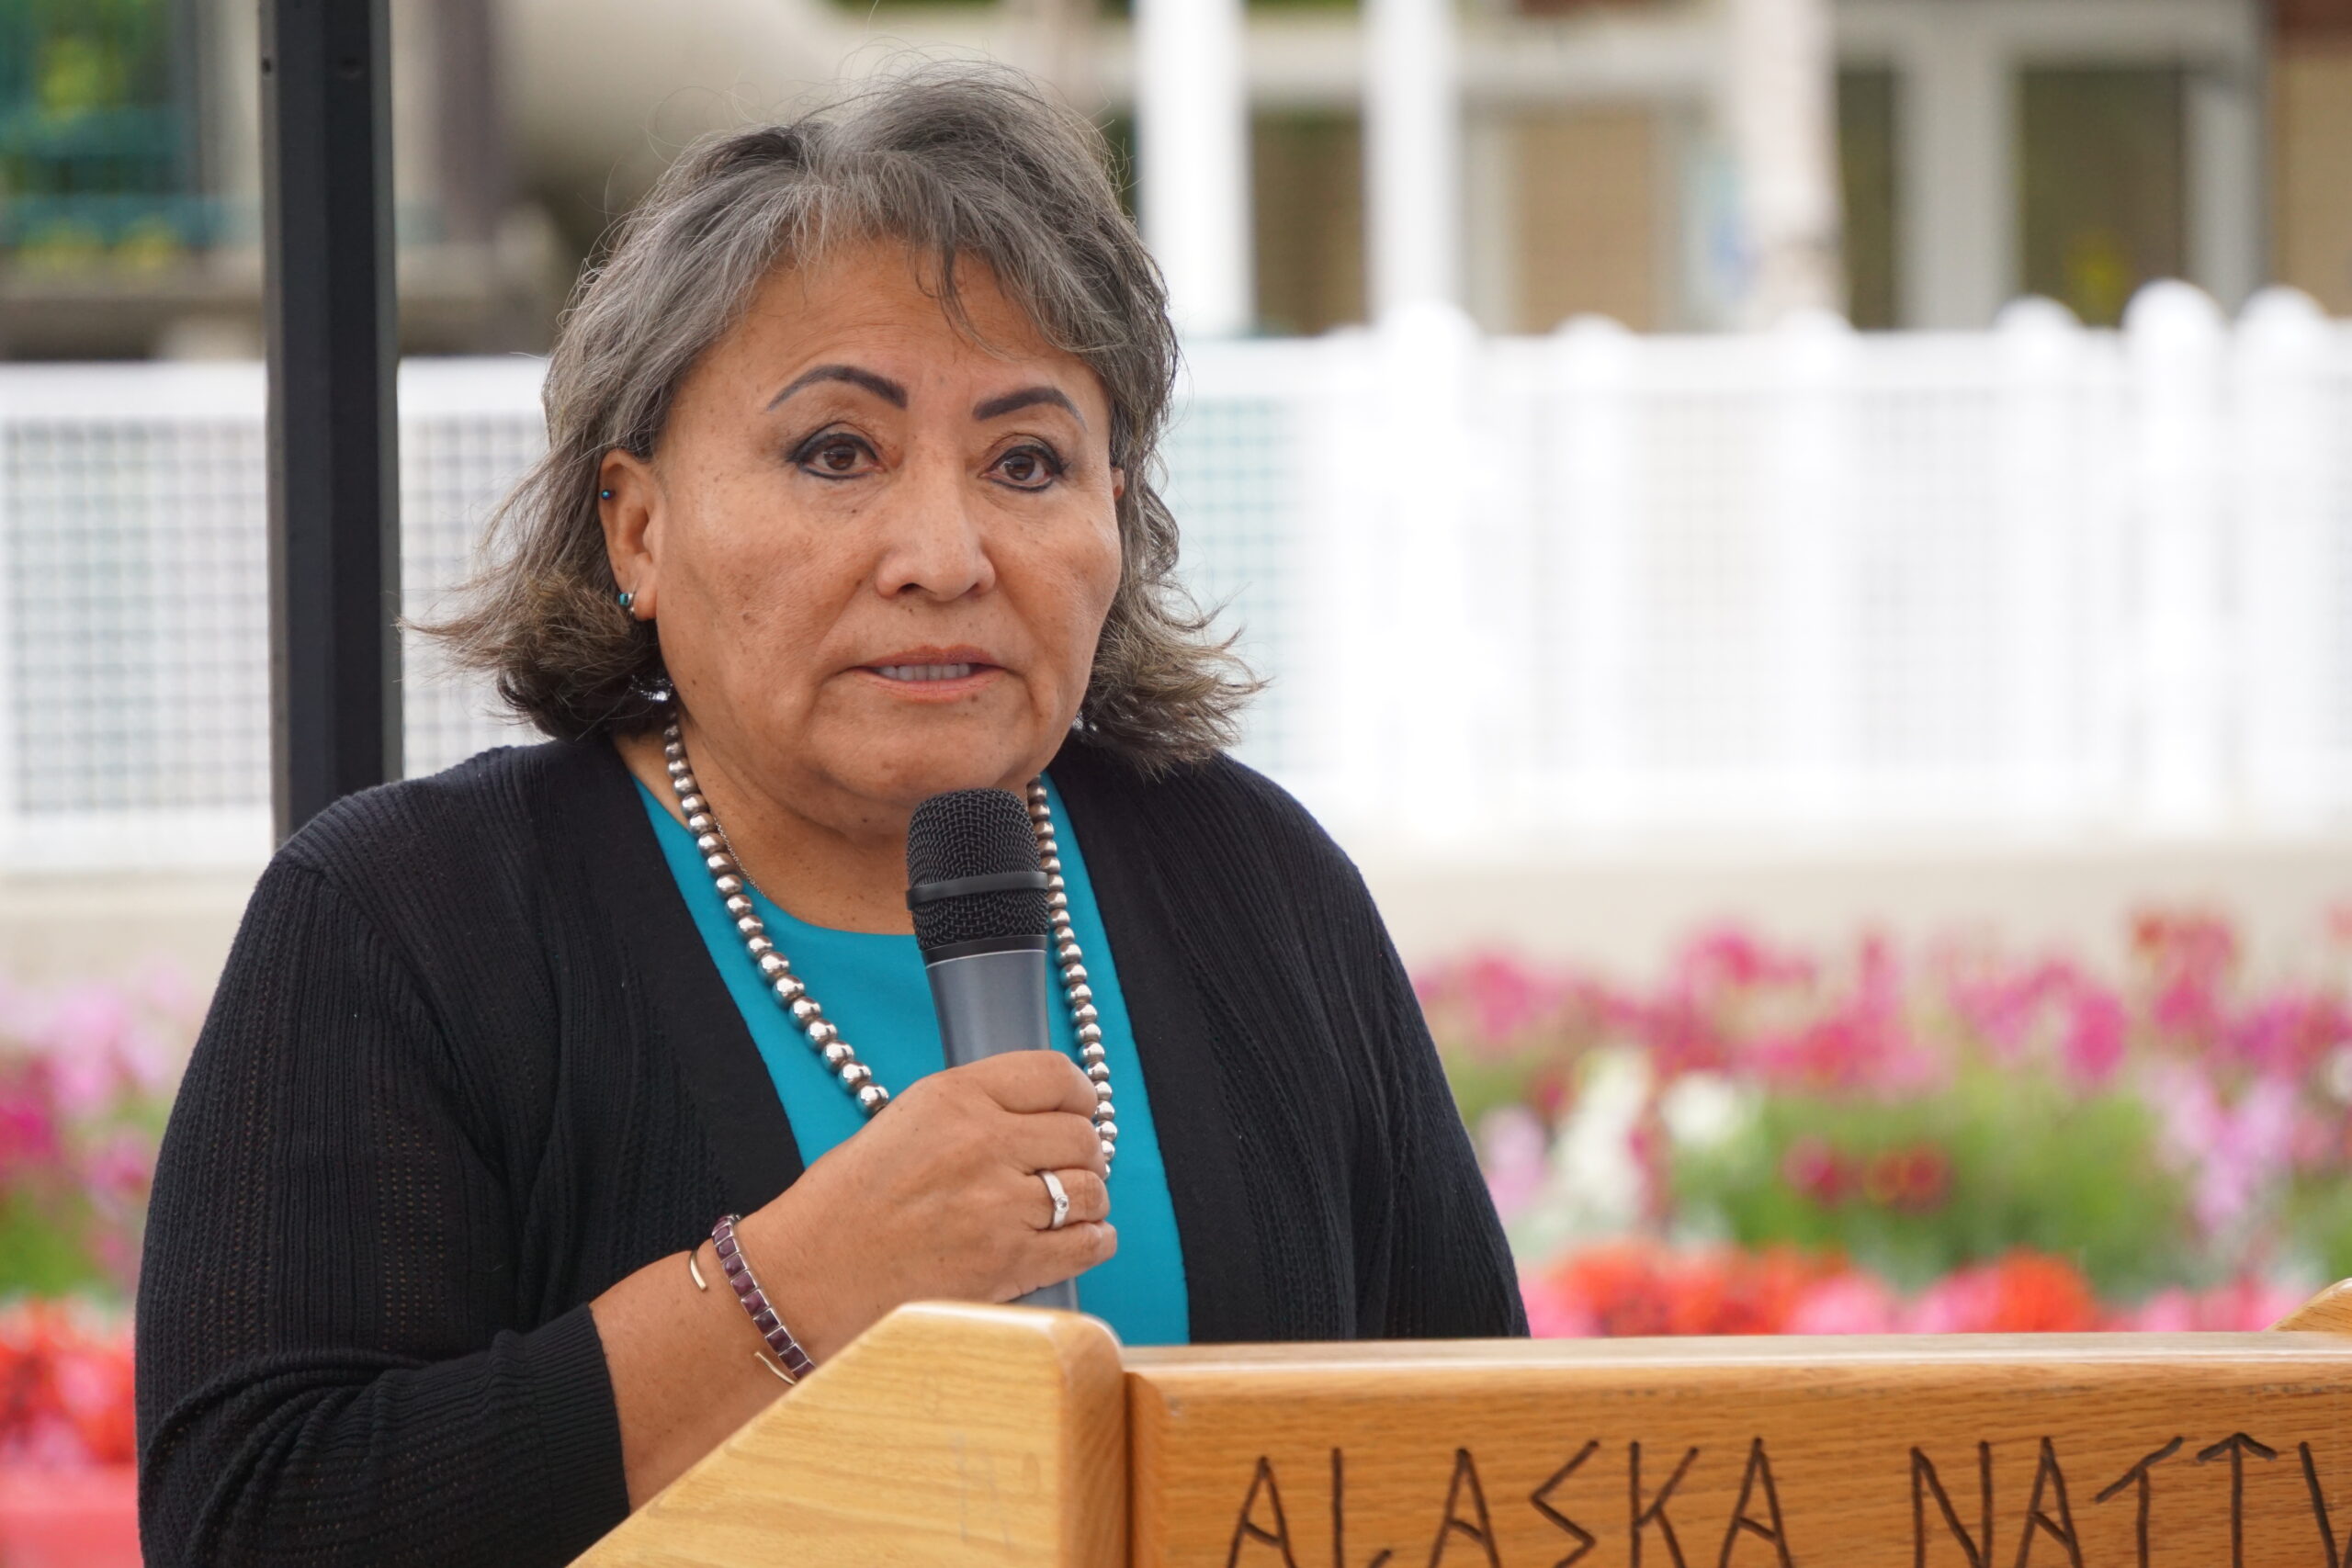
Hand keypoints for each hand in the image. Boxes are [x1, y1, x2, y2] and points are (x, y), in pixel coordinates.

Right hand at [735, 1051, 1113, 1361]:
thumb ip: (974, 1110)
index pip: (1055, 1075)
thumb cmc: (844, 1203)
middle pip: (1082, 1136)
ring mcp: (1000, 1206)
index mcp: (954, 1098)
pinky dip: (1093, 1240)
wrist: (808, 1276)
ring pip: (1092, 1190)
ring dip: (1087, 1198)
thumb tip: (1042, 1118)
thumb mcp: (904, 1121)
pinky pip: (1088, 1244)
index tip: (1078, 1109)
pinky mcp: (1008, 1264)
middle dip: (1081, 1152)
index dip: (1077, 1095)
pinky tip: (1078, 1238)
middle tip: (1066, 1166)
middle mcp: (984, 1143)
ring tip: (1065, 1206)